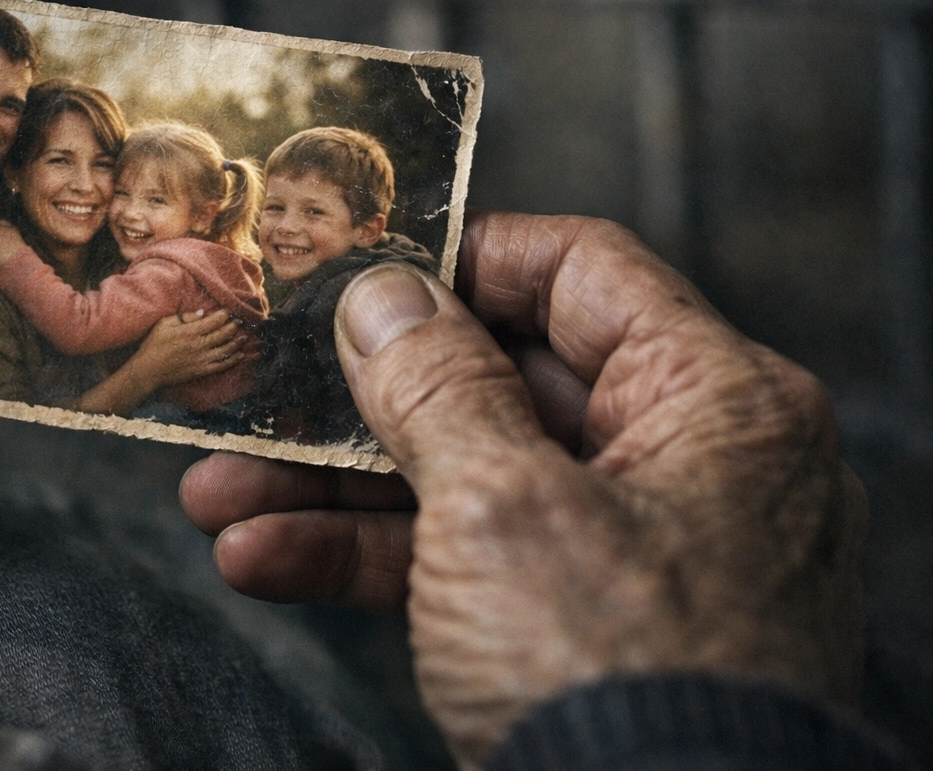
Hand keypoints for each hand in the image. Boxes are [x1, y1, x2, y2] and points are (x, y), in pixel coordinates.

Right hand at [129, 309, 244, 390]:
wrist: (149, 370)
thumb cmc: (153, 345)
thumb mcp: (164, 324)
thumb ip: (184, 317)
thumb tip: (202, 313)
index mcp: (190, 331)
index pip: (214, 321)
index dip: (224, 314)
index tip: (229, 310)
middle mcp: (199, 345)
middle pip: (223, 333)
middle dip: (233, 326)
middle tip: (240, 321)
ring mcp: (202, 359)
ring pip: (225, 349)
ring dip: (236, 342)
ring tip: (244, 336)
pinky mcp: (202, 370)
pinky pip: (222, 365)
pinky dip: (233, 360)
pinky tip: (240, 355)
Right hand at [183, 213, 865, 766]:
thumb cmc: (615, 676)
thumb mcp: (502, 506)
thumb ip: (436, 384)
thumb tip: (386, 292)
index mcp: (715, 401)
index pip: (583, 270)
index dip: (465, 256)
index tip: (364, 264)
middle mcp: (684, 465)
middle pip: (499, 382)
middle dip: (359, 398)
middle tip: (262, 384)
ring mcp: (630, 552)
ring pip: (464, 480)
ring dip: (335, 490)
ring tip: (217, 494)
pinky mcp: (580, 628)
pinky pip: (467, 564)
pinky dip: (370, 562)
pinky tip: (264, 562)